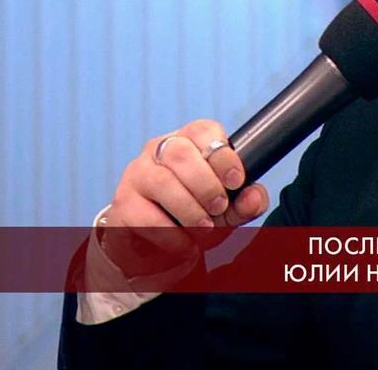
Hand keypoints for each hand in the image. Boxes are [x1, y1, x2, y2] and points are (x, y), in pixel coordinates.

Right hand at [101, 119, 269, 276]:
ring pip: (162, 182)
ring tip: (204, 228)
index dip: (224, 156)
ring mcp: (136, 174)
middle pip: (181, 154)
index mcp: (188, 140)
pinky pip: (146, 217)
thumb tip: (254, 196)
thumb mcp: (228, 209)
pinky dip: (172, 235)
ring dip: (189, 210)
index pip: (204, 130)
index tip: (236, 182)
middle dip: (206, 185)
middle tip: (218, 208)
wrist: (158, 245)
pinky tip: (186, 244)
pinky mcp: (123, 204)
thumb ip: (246, 202)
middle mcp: (159, 149)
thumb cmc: (197, 215)